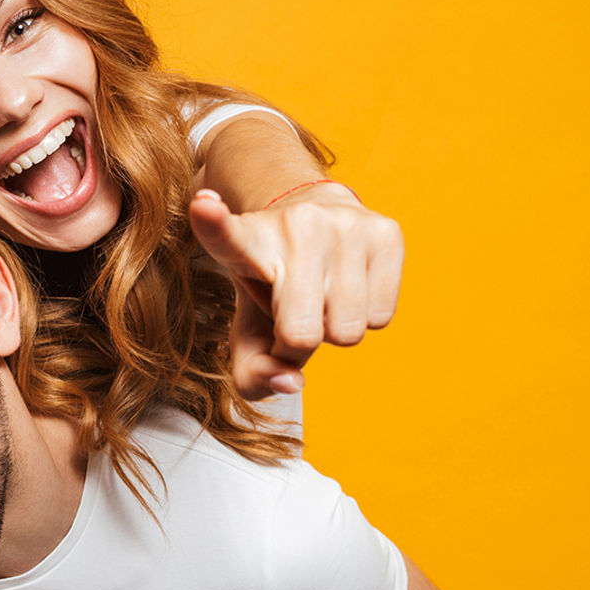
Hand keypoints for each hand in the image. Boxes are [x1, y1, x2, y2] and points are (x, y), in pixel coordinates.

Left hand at [188, 183, 403, 398]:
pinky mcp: (386, 232)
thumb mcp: (248, 324)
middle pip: (302, 334)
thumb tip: (289, 382)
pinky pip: (380, 317)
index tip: (203, 206)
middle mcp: (294, 225)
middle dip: (298, 343)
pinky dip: (364, 317)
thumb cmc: (275, 282)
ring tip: (321, 295)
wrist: (316, 215)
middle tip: (292, 315)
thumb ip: (253, 370)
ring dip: (333, 329)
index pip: (225, 236)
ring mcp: (343, 224)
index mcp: (245, 242)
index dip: (213, 223)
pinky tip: (349, 286)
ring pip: (347, 330)